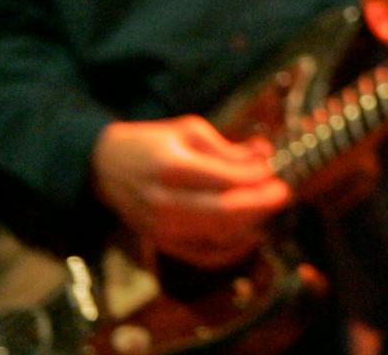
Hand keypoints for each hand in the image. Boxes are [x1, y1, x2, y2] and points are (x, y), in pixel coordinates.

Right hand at [90, 117, 292, 267]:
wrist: (105, 168)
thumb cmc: (152, 144)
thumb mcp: (189, 131)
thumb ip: (227, 147)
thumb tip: (265, 155)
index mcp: (171, 168)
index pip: (224, 179)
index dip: (255, 176)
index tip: (273, 168)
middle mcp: (164, 203)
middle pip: (224, 212)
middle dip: (260, 203)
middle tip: (283, 192)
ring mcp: (161, 229)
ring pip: (217, 236)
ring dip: (251, 224)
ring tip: (268, 207)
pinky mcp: (162, 245)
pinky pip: (204, 256)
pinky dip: (232, 250)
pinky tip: (252, 234)